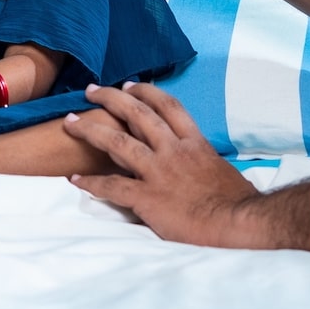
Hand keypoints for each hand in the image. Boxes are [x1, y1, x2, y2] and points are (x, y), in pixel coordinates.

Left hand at [64, 83, 256, 246]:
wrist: (239, 223)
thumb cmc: (237, 202)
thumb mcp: (223, 169)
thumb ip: (206, 160)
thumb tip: (207, 163)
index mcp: (194, 143)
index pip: (168, 106)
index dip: (146, 92)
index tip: (131, 85)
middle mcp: (173, 150)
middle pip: (137, 114)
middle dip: (111, 98)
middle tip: (91, 90)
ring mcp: (158, 172)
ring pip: (117, 143)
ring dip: (90, 131)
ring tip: (70, 122)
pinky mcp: (148, 197)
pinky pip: (113, 186)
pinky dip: (92, 182)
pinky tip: (75, 179)